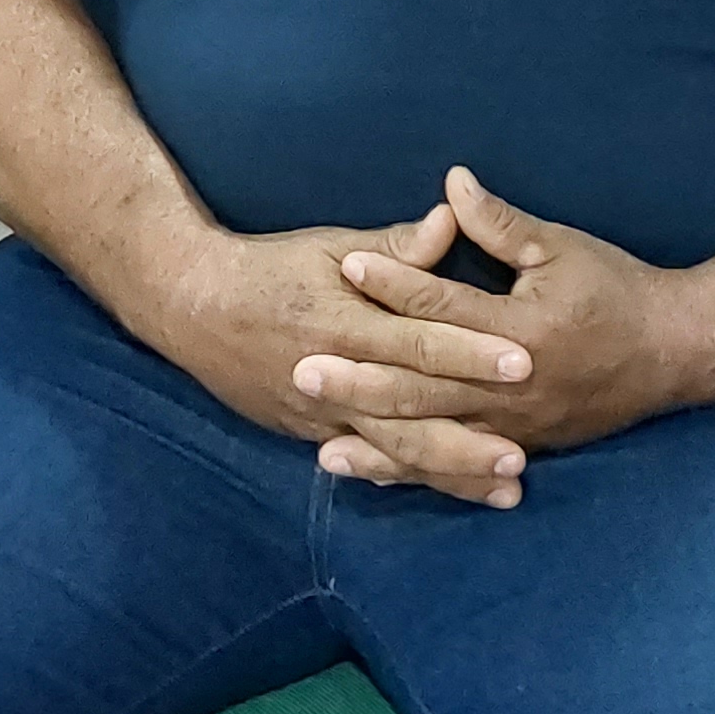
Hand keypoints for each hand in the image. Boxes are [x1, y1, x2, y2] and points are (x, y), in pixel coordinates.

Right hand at [122, 207, 544, 496]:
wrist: (191, 305)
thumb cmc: (268, 267)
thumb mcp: (330, 245)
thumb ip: (396, 246)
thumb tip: (451, 221)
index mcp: (344, 321)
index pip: (419, 342)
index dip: (472, 353)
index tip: (523, 363)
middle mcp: (335, 375)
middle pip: (411, 415)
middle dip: (469, 440)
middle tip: (523, 458)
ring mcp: (320, 413)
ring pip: (394, 452)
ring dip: (451, 473)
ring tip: (506, 490)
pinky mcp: (310, 432)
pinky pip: (368, 461)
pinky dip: (411, 478)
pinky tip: (452, 492)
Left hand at [290, 168, 708, 502]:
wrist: (673, 353)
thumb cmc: (616, 291)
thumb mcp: (561, 248)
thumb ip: (500, 224)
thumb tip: (452, 183)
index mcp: (520, 331)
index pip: (444, 307)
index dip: (395, 282)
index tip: (346, 264)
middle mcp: (511, 388)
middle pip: (423, 386)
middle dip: (360, 380)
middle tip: (302, 369)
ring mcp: (513, 427)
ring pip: (433, 440)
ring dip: (376, 443)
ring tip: (319, 447)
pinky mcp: (517, 447)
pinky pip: (453, 466)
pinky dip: (409, 472)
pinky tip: (367, 473)